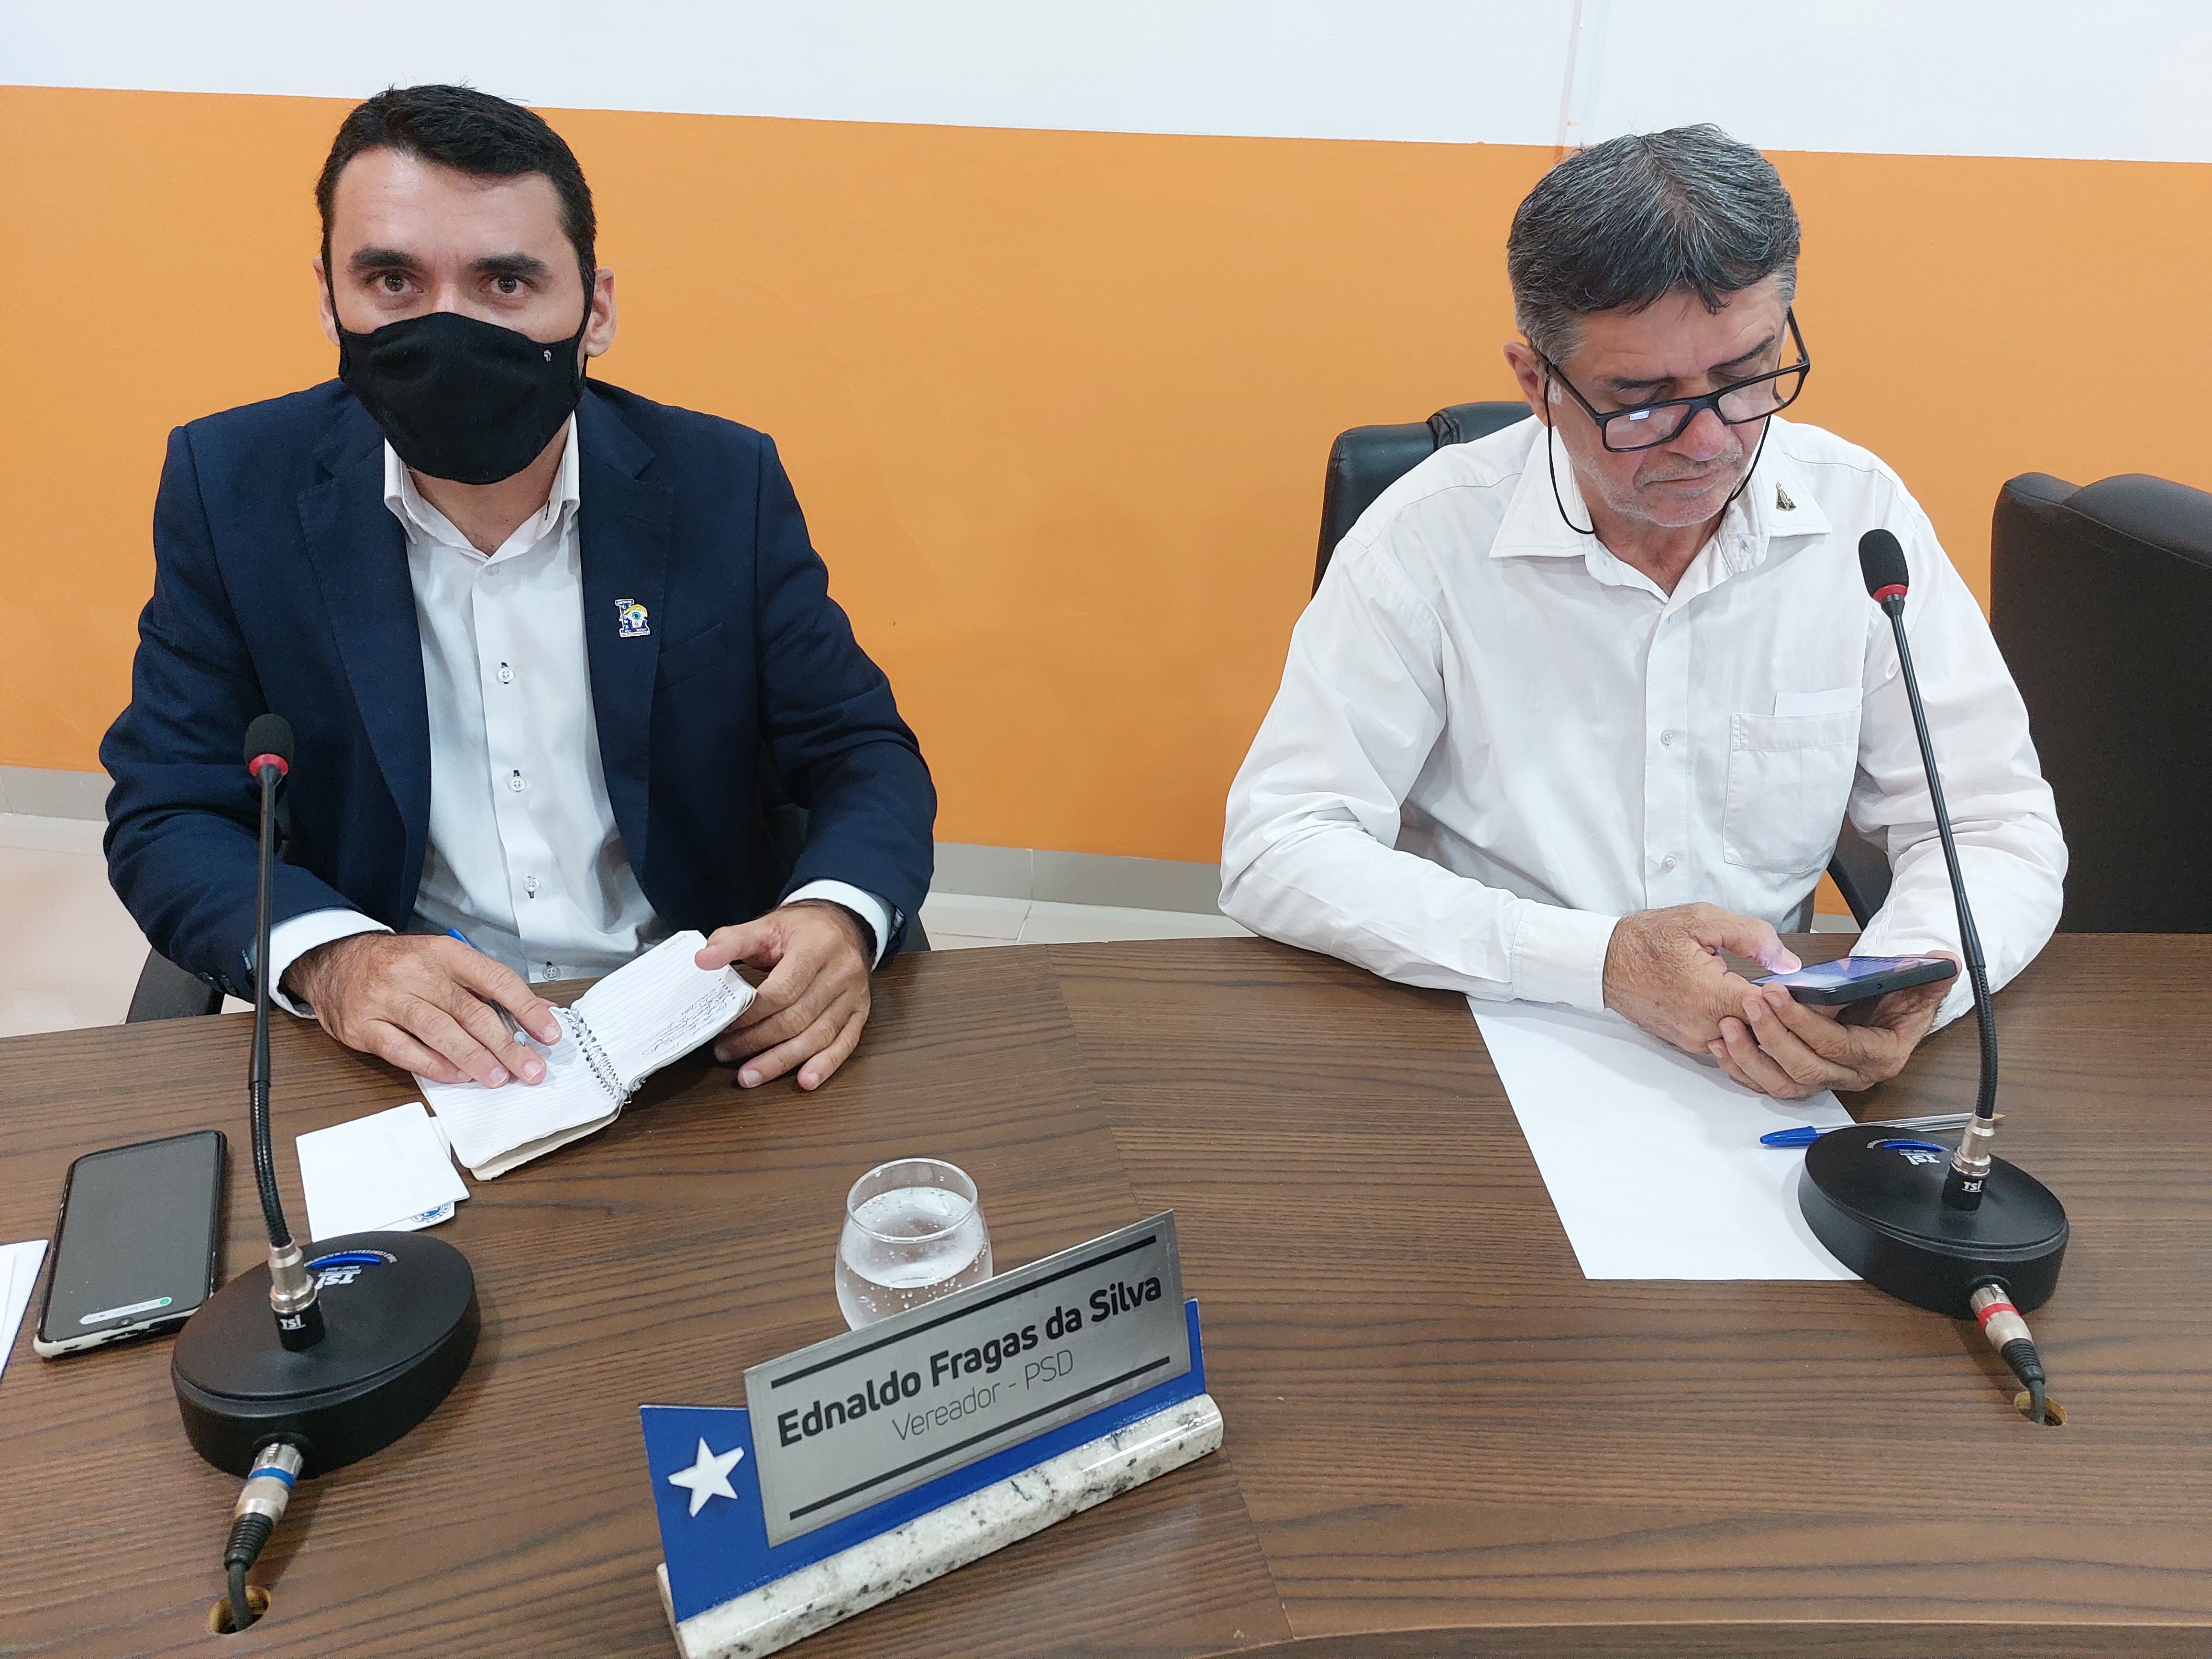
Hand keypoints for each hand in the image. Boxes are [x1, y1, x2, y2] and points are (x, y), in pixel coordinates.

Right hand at [282, 933, 561, 1086]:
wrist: (335, 961)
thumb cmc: (400, 965)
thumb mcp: (444, 962)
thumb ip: (488, 987)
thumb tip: (540, 1012)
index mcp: (444, 953)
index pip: (494, 979)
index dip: (526, 1007)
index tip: (550, 1033)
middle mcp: (416, 973)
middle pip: (469, 1010)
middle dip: (505, 1043)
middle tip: (530, 1068)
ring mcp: (387, 999)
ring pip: (438, 1030)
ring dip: (473, 1057)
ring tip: (499, 1077)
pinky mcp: (364, 1025)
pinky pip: (403, 1050)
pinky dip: (433, 1065)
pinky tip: (457, 1076)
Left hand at [697, 901, 871, 1090]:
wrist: (844, 924)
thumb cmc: (802, 929)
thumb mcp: (767, 925)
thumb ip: (732, 941)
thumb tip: (702, 959)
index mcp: (817, 947)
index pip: (783, 990)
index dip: (752, 1014)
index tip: (724, 1026)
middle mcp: (841, 972)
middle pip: (798, 1017)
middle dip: (758, 1041)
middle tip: (726, 1053)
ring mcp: (854, 995)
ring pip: (818, 1036)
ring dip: (782, 1061)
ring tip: (750, 1075)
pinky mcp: (860, 1012)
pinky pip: (845, 1043)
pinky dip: (825, 1065)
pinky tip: (805, 1081)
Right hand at [1602, 902, 1801, 1053]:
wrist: (1604, 962)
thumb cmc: (1647, 939)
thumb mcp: (1701, 919)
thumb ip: (1752, 937)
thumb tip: (1789, 962)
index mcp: (1713, 996)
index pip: (1775, 1013)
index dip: (1800, 1004)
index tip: (1818, 994)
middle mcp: (1706, 1027)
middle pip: (1765, 1034)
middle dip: (1788, 1019)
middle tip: (1812, 1003)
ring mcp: (1695, 1040)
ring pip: (1747, 1042)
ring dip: (1764, 1026)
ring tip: (1780, 1006)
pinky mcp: (1687, 1044)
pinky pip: (1726, 1043)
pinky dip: (1742, 1030)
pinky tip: (1749, 1011)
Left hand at [1709, 960, 1954, 1098]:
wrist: (1886, 1006)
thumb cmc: (1896, 995)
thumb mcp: (1918, 982)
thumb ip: (1928, 975)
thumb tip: (1943, 965)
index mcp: (1881, 1055)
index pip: (1837, 1045)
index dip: (1804, 1022)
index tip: (1776, 993)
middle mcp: (1852, 1075)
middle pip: (1806, 1066)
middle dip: (1774, 1034)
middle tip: (1750, 1000)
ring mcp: (1825, 1079)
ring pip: (1783, 1083)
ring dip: (1751, 1055)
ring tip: (1728, 1023)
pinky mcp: (1800, 1078)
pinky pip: (1766, 1084)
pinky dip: (1740, 1068)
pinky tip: (1721, 1043)